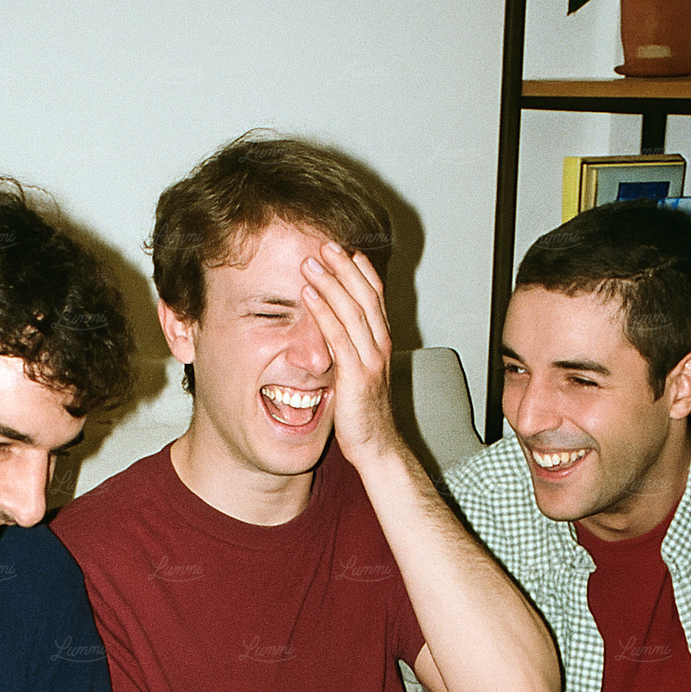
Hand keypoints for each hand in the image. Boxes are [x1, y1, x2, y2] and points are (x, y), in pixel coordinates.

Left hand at [300, 243, 396, 464]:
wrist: (376, 447)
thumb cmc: (363, 415)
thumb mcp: (356, 376)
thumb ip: (347, 353)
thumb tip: (329, 338)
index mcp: (381, 344)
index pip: (376, 298)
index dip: (362, 272)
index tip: (347, 251)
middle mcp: (380, 346)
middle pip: (366, 295)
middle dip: (345, 267)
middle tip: (325, 244)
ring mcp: (370, 359)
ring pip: (353, 309)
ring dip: (331, 282)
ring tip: (310, 262)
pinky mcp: (357, 374)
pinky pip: (338, 336)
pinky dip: (323, 312)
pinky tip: (309, 294)